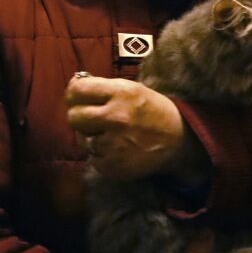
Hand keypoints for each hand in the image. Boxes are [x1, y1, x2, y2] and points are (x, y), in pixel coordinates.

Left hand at [64, 74, 191, 181]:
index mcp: (121, 93)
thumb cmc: (152, 111)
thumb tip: (73, 86)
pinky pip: (93, 158)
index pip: (77, 91)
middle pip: (73, 117)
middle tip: (89, 118)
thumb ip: (103, 88)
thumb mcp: (132, 89)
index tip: (76, 97)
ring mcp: (114, 144)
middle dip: (79, 116)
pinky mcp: (114, 166)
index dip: (73, 94)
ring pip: (82, 140)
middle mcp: (116, 117)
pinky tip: (116, 149)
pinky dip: (101, 154)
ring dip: (91, 137)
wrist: (178, 140)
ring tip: (110, 134)